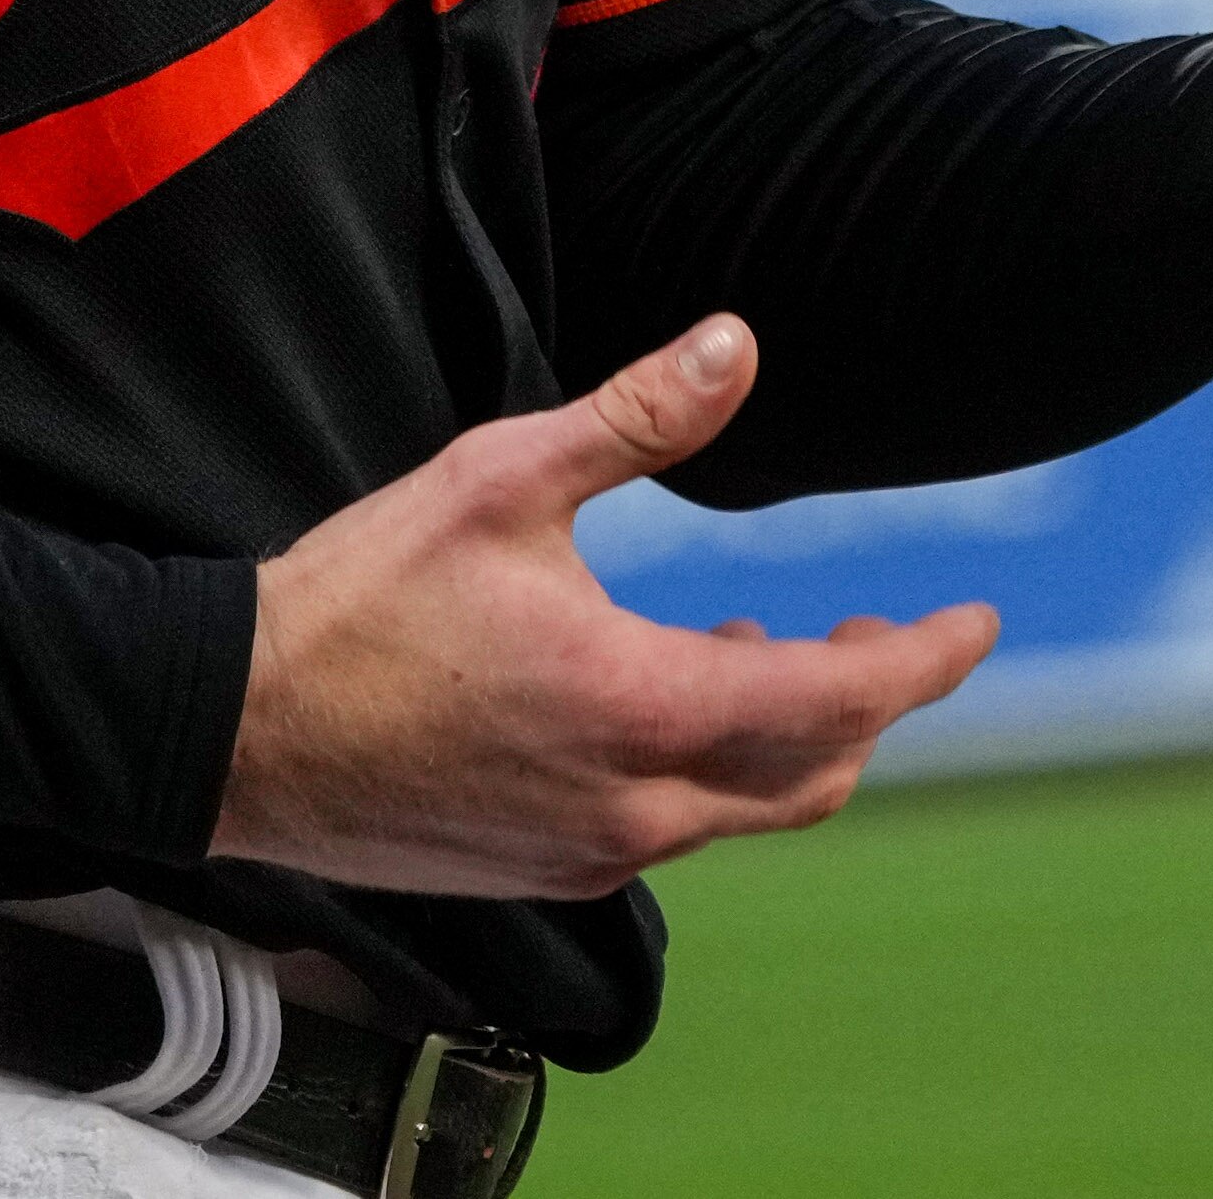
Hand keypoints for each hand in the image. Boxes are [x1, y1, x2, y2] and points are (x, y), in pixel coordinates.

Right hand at [209, 314, 996, 899]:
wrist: (237, 732)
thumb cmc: (360, 601)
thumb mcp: (501, 478)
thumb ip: (635, 419)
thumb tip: (738, 344)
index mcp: (640, 705)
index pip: (843, 701)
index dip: (925, 659)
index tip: (975, 621)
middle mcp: (635, 804)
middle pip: (814, 775)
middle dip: (867, 701)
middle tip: (880, 632)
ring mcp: (589, 850)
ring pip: (746, 811)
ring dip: (785, 736)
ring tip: (759, 648)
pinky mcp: (543, 869)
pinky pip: (673, 829)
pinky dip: (710, 769)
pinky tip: (662, 697)